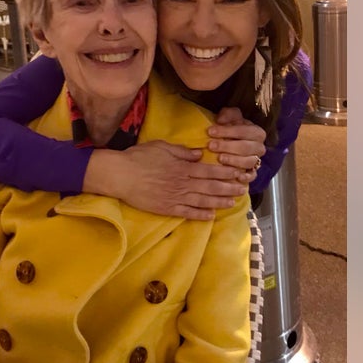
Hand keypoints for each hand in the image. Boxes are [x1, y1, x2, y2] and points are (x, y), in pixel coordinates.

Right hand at [85, 142, 247, 220]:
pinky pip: (187, 213)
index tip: (238, 173)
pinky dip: (200, 215)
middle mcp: (183, 183)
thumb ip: (182, 151)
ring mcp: (175, 197)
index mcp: (183, 167)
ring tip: (233, 202)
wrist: (120, 175)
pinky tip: (211, 216)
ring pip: (203, 201)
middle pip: (211, 187)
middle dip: (229, 188)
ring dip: (219, 202)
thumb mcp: (162, 147)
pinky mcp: (167, 208)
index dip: (226, 173)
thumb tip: (200, 154)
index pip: (210, 171)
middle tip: (243, 189)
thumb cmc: (139, 157)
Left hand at [207, 108, 266, 183]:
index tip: (210, 131)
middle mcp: (259, 147)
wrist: (230, 143)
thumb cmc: (230, 129)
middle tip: (211, 146)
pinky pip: (252, 176)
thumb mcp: (229, 117)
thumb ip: (227, 114)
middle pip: (246, 147)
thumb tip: (220, 120)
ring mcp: (257, 161)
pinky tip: (236, 176)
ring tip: (219, 158)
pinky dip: (245, 177)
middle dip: (228, 146)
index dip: (227, 131)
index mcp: (257, 132)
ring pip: (249, 162)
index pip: (245, 131)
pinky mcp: (252, 173)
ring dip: (233, 161)